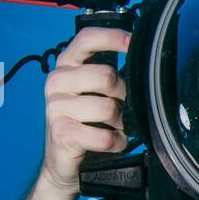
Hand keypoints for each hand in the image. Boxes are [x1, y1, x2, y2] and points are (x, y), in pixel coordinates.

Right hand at [41, 26, 130, 191]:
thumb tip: (143, 63)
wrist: (62, 161)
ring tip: (114, 127)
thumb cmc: (85, 122)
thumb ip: (108, 75)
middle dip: (123, 94)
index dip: (113, 37)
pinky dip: (116, 142)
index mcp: (66, 65)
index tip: (133, 43)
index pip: (86, 39)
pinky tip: (110, 143)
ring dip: (120, 122)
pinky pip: (105, 136)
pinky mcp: (61, 133)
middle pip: (105, 76)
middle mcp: (57, 82)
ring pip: (108, 108)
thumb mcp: (94, 92)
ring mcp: (55, 107)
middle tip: (121, 107)